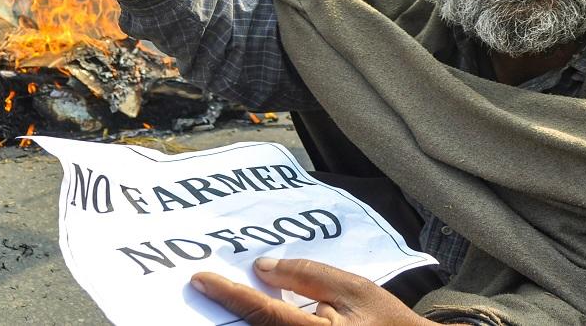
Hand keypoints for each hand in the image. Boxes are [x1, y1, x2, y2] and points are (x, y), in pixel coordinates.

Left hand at [191, 258, 434, 325]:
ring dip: (244, 320)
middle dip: (229, 312)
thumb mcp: (352, 288)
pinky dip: (261, 325)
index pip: (262, 312)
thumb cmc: (386, 321)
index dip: (227, 294)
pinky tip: (253, 314)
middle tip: (205, 289)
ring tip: (226, 299)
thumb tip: (262, 267)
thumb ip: (307, 275)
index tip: (199, 280)